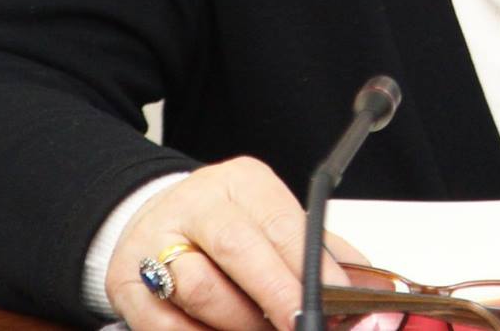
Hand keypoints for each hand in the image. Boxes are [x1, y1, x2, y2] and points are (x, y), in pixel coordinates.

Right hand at [105, 156, 368, 330]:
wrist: (153, 222)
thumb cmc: (227, 229)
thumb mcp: (275, 224)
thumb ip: (320, 254)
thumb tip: (371, 292)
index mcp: (241, 183)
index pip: (283, 223)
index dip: (311, 268)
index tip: (333, 302)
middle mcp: (197, 204)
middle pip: (239, 249)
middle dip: (277, 296)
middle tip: (300, 325)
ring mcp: (156, 242)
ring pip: (202, 289)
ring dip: (239, 323)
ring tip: (260, 330)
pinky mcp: (128, 283)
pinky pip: (166, 323)